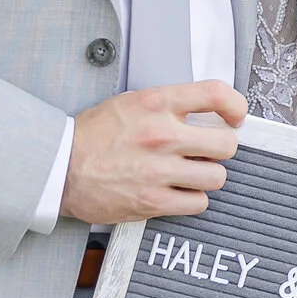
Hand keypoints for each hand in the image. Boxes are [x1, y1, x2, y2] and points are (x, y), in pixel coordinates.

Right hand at [61, 79, 246, 222]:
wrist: (60, 167)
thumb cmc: (94, 135)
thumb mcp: (132, 102)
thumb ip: (169, 104)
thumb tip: (208, 112)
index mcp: (157, 103)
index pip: (216, 94)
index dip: (235, 106)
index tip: (235, 116)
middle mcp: (162, 135)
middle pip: (226, 144)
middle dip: (220, 148)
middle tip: (207, 150)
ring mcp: (158, 171)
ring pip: (216, 177)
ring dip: (206, 176)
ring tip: (189, 172)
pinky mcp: (152, 201)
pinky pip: (198, 203)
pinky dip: (192, 199)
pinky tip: (178, 191)